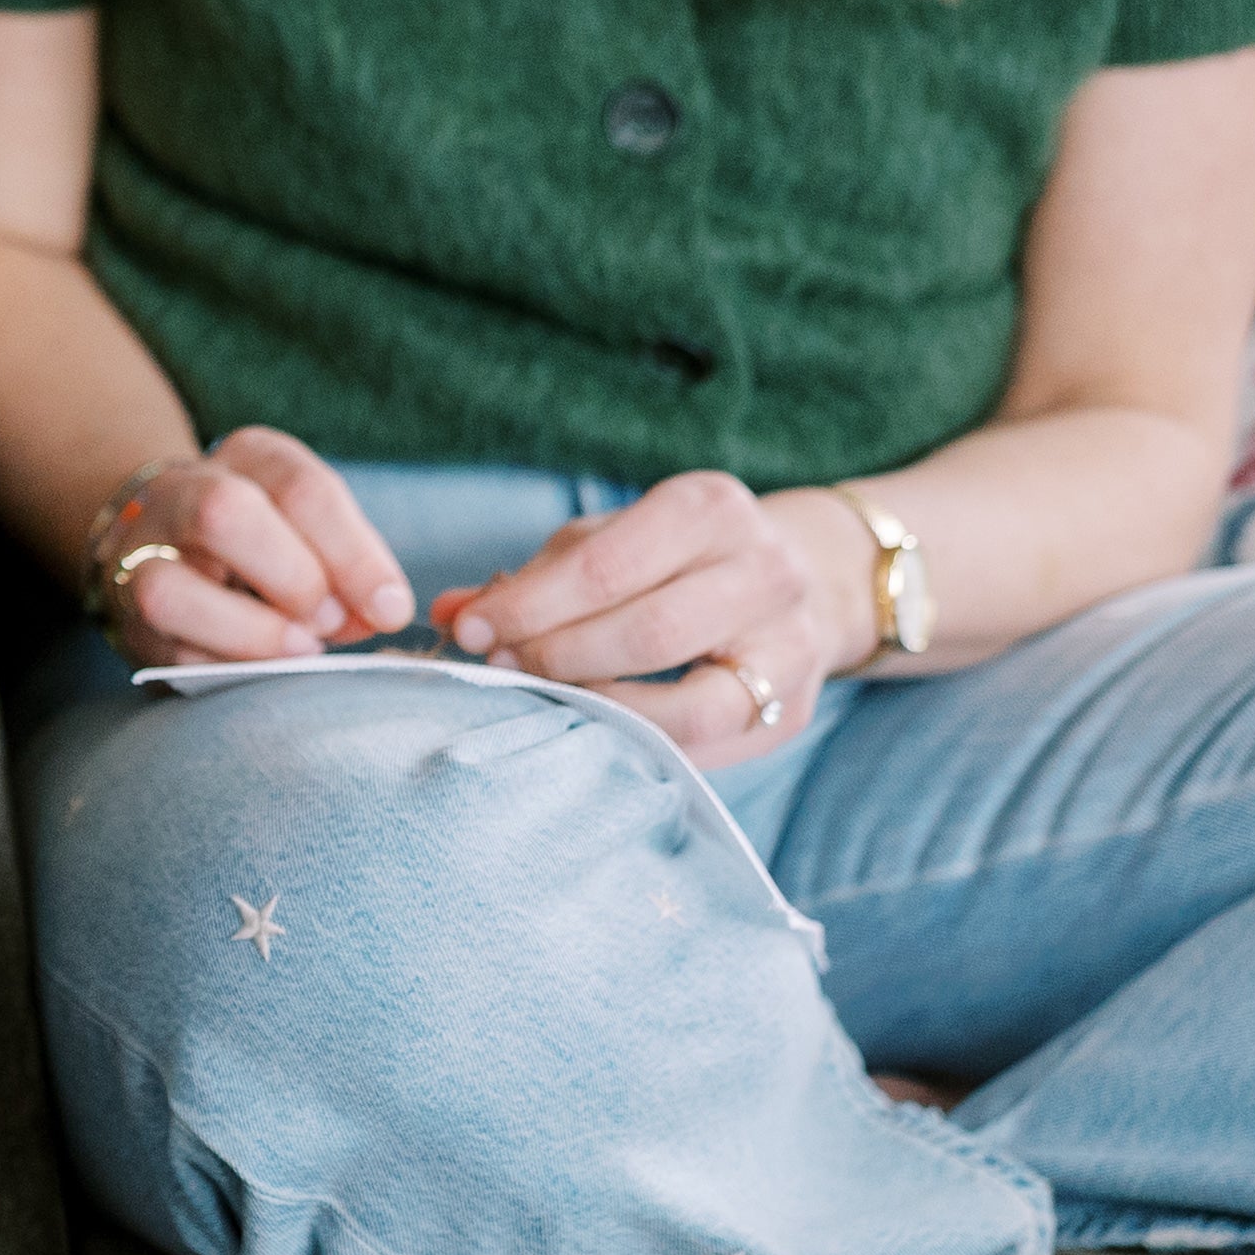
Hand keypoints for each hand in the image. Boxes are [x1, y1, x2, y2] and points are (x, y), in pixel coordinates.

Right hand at [87, 426, 420, 666]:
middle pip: (224, 514)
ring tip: (300, 649)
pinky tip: (266, 666)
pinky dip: (230, 666)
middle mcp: (180, 494)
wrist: (172, 540)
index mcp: (245, 457)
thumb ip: (350, 562)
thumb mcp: (315, 525)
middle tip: (332, 621)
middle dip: (292, 580)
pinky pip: (171, 654)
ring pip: (168, 592)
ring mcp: (141, 558)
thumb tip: (383, 611)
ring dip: (251, 632)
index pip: (300, 488)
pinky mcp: (132, 621)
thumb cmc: (270, 537)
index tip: (389, 609)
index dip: (353, 555)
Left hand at [425, 469, 868, 760]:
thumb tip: (451, 613)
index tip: (472, 628)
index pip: (606, 565)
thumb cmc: (678, 559)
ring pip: (689, 702)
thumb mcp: (614, 540)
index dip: (529, 604)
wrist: (804, 581)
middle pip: (647, 631)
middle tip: (499, 667)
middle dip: (557, 655)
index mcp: (709, 508)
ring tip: (545, 698)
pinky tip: (595, 729)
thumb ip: (537, 575)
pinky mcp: (792, 709)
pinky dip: (643, 740)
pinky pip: (709, 745)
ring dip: (602, 706)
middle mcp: (762, 570)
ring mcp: (788, 644)